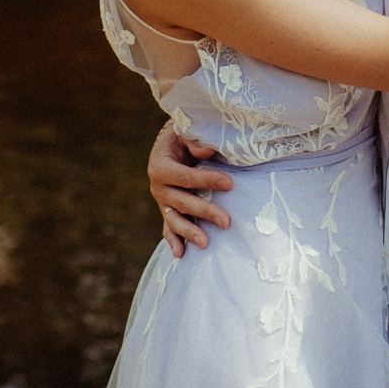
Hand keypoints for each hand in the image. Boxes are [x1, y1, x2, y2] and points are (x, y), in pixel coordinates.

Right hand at [148, 121, 231, 256]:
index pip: (186, 177)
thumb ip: (195, 142)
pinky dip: (174, 241)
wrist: (170, 145)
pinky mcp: (167, 211)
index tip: (230, 184)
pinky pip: (169, 228)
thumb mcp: (185, 133)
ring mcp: (162, 202)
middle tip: (226, 222)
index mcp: (160, 166)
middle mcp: (158, 187)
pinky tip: (181, 255)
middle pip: (182, 202)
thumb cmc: (182, 137)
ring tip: (205, 243)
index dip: (208, 180)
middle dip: (204, 212)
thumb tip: (208, 151)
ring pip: (174, 220)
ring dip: (189, 232)